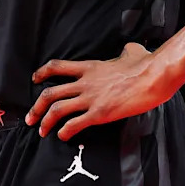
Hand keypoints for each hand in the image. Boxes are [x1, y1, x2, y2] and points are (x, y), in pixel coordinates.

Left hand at [24, 43, 171, 140]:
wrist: (153, 76)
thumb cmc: (145, 64)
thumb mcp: (131, 52)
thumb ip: (125, 51)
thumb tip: (129, 49)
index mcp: (90, 67)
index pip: (57, 67)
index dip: (42, 73)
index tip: (35, 80)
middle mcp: (85, 82)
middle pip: (50, 93)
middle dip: (36, 108)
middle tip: (30, 118)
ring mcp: (91, 98)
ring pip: (57, 110)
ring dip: (46, 123)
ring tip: (42, 132)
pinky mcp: (99, 113)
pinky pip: (74, 124)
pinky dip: (65, 132)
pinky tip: (63, 136)